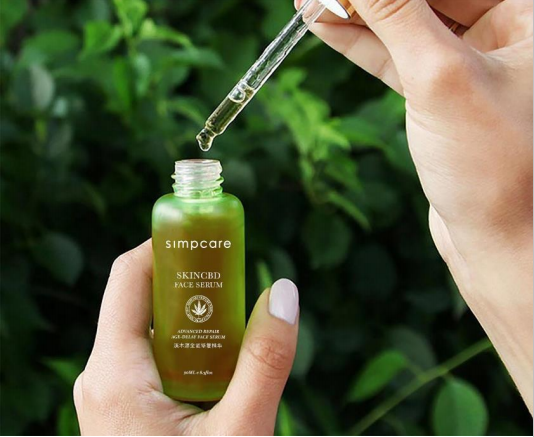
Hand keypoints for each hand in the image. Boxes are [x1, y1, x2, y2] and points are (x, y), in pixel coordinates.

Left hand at [74, 241, 299, 434]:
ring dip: (198, 316)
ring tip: (239, 328)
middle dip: (195, 281)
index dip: (169, 243)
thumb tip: (285, 291)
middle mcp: (103, 372)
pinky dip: (192, 343)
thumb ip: (266, 360)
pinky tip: (223, 362)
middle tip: (240, 283)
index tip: (212, 233)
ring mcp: (113, 388)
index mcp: (114, 372)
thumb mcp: (240, 431)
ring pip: (154, 326)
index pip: (130, 275)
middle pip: (144, 296)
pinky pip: (156, 352)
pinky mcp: (126, 402)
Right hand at [299, 0, 532, 409]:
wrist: (499, 238)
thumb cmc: (492, 165)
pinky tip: (325, 27)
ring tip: (308, 1)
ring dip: (357, 13)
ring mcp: (470, 62)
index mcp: (528, 13)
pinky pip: (396, 56)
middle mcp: (506, 30)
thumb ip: (395, 14)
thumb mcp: (439, 76)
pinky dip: (360, 44)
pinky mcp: (441, 93)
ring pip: (405, 23)